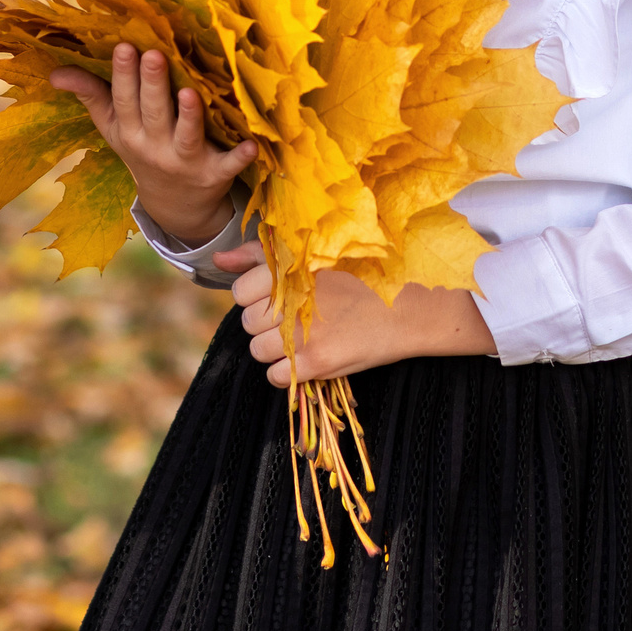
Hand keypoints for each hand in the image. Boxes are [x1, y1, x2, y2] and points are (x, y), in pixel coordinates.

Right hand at [54, 44, 255, 245]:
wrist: (175, 205)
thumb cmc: (142, 150)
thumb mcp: (112, 128)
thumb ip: (89, 95)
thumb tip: (53, 72)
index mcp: (129, 133)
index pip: (124, 101)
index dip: (124, 75)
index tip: (125, 46)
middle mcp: (155, 148)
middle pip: (154, 113)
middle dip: (152, 85)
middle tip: (154, 54)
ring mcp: (185, 163)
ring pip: (186, 137)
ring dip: (189, 117)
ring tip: (189, 92)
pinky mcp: (214, 175)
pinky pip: (228, 165)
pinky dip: (240, 157)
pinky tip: (253, 144)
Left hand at [219, 242, 494, 385]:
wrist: (413, 306)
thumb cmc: (362, 274)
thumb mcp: (314, 254)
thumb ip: (260, 255)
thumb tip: (218, 261)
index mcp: (291, 270)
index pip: (240, 292)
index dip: (256, 296)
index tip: (279, 296)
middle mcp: (293, 301)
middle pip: (247, 322)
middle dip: (265, 321)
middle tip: (296, 316)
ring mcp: (305, 334)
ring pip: (257, 350)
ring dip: (274, 347)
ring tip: (303, 336)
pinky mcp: (319, 362)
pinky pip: (275, 375)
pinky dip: (286, 371)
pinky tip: (310, 356)